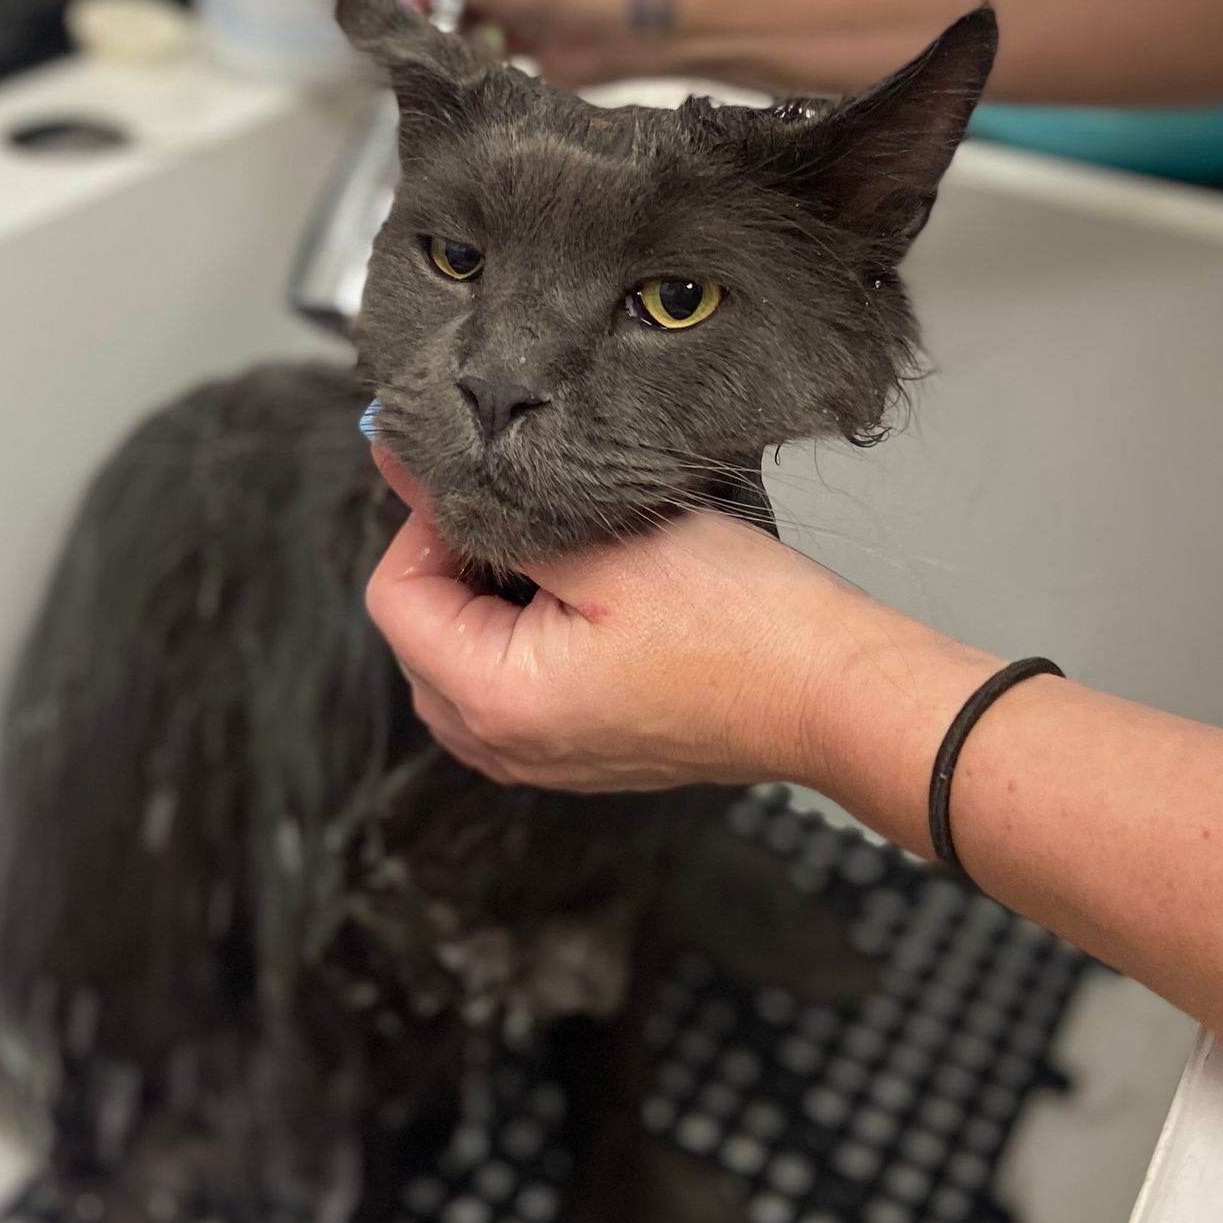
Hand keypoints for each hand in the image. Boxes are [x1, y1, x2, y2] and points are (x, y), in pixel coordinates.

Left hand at [364, 451, 891, 794]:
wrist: (828, 690)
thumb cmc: (741, 623)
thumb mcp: (600, 541)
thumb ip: (487, 508)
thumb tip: (399, 462)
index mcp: (494, 701)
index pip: (394, 596)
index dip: (427, 526)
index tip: (485, 490)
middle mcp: (507, 748)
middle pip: (421, 633)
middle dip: (460, 566)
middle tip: (535, 519)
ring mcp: (544, 759)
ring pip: (465, 660)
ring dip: (497, 600)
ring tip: (570, 559)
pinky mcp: (581, 751)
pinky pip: (515, 687)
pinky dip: (532, 635)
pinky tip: (593, 600)